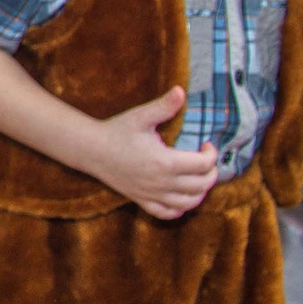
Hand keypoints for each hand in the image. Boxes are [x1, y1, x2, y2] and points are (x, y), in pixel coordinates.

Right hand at [85, 87, 217, 219]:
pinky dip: (179, 209)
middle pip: (201, 185)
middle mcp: (161, 182)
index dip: (212, 154)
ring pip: (188, 203)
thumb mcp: (141, 116)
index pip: (203, 165)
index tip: (206, 144)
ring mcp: (151, 194)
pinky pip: (166, 213)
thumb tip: (181, 90)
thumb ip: (164, 106)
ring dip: (201, 193)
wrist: (90, 149)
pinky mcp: (141, 199)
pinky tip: (182, 198)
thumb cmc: (116, 130)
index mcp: (165, 162)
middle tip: (207, 161)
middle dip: (212, 173)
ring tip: (199, 179)